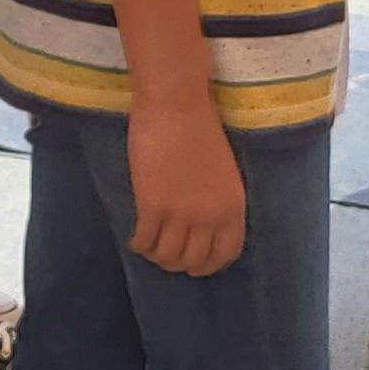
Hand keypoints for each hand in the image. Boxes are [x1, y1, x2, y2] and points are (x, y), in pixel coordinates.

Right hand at [126, 98, 247, 276]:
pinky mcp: (152, 206)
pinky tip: (135, 239)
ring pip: (166, 256)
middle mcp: (210, 217)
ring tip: (149, 246)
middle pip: (193, 261)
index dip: (209, 265)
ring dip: (156, 256)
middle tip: (166, 254)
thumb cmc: (200, 127)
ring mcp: (181, 214)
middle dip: (178, 263)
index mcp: (233, 207)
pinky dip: (138, 244)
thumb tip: (202, 226)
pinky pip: (144, 241)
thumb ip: (218, 201)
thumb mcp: (224, 171)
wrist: (176, 103)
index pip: (225, 254)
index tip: (196, 265)